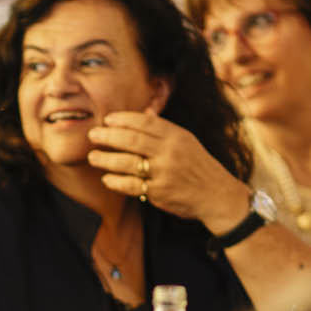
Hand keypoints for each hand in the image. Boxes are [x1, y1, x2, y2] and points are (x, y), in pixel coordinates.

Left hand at [86, 110, 246, 228]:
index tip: (108, 119)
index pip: (146, 123)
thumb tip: (143, 115)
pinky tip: (107, 179)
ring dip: (106, 159)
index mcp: (177, 136)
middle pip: (132, 140)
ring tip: (93, 157)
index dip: (124, 119)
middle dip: (108, 136)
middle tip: (93, 135)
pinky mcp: (159, 192)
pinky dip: (116, 181)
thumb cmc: (198, 165)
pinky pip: (131, 185)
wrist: (217, 195)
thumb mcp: (187, 142)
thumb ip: (164, 130)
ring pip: (127, 162)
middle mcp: (170, 153)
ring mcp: (164, 173)